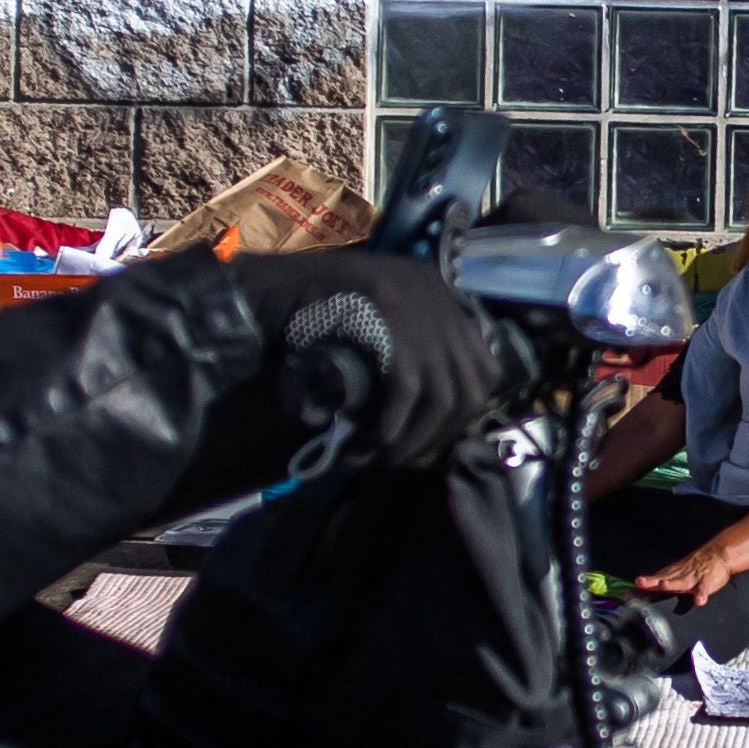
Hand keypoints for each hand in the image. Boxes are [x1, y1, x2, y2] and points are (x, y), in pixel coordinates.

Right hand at [219, 249, 497, 469]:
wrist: (266, 288)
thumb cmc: (311, 313)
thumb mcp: (375, 322)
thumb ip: (409, 350)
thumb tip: (433, 417)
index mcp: (436, 290)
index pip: (482, 364)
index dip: (462, 412)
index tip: (430, 440)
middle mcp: (436, 293)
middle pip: (470, 384)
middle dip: (439, 434)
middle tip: (401, 459)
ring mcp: (416, 302)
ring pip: (442, 395)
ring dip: (410, 440)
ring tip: (376, 459)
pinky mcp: (391, 316)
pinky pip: (409, 391)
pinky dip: (390, 427)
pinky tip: (364, 445)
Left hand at [629, 542, 744, 603]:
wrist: (717, 555)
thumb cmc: (692, 569)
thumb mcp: (674, 574)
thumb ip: (656, 585)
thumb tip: (633, 594)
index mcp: (670, 576)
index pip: (653, 582)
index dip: (641, 588)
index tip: (628, 595)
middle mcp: (679, 576)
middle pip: (663, 579)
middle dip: (652, 582)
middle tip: (640, 582)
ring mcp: (693, 578)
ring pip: (681, 581)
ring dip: (673, 583)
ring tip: (664, 585)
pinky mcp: (708, 581)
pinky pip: (704, 588)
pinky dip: (701, 594)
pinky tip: (699, 601)